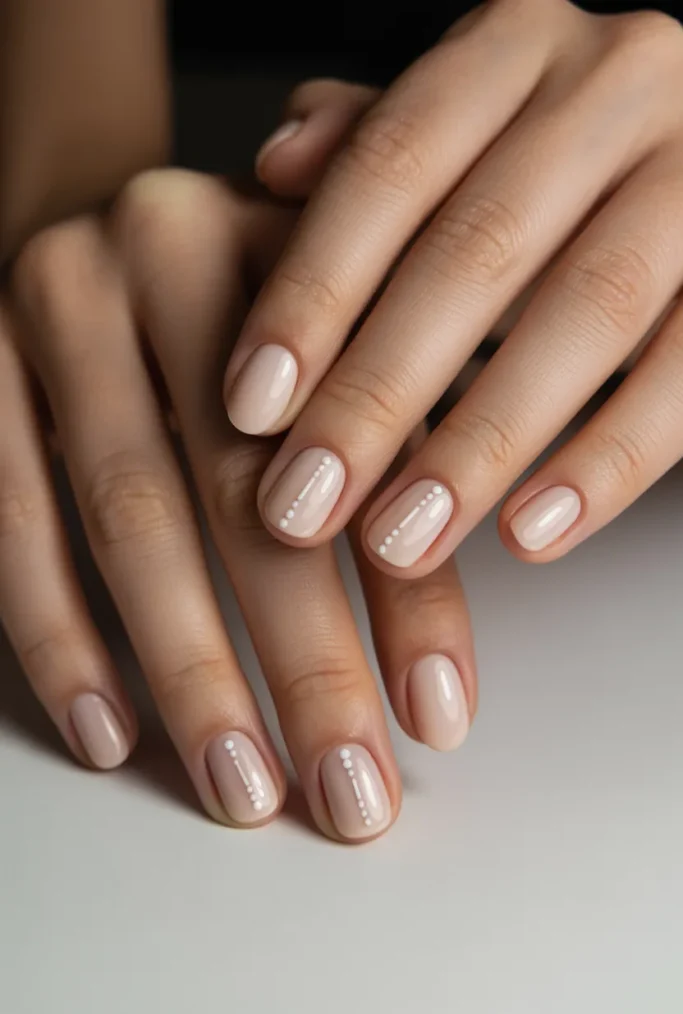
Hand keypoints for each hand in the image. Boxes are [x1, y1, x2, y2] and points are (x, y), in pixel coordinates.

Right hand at [0, 163, 474, 839]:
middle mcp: (169, 251)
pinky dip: (58, 634)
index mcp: (295, 246)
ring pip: (127, 515)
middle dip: (305, 661)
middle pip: (247, 487)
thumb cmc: (245, 305)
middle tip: (346, 792)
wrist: (96, 209)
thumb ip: (390, 461)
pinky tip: (109, 730)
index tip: (436, 721)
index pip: (371, 443)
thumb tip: (431, 676)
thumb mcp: (333, 346)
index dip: (411, 592)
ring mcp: (57, 302)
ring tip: (239, 786)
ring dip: (187, 671)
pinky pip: (10, 517)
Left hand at [224, 1, 682, 576]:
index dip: (315, 290)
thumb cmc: (553, 162)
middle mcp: (615, 86)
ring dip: (481, 444)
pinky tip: (527, 535)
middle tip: (304, 504)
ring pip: (589, 312)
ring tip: (401, 541)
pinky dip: (606, 462)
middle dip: (379, 393)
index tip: (251, 407)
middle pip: (478, 250)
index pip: (392, 164)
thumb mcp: (461, 130)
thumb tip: (279, 161)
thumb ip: (374, 145)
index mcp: (517, 48)